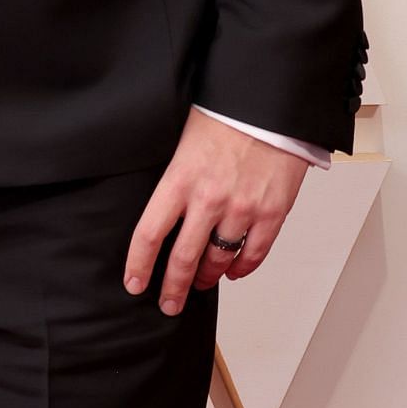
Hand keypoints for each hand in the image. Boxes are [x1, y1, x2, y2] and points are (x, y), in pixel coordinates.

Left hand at [125, 108, 310, 313]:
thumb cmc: (224, 117)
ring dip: (207, 278)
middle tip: (167, 303)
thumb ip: (173, 181)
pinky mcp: (272, 212)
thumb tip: (162, 213)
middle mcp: (209, 199)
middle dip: (172, 288)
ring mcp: (242, 208)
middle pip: (183, 258)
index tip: (134, 284)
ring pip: (218, 260)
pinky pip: (254, 252)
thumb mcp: (182, 144)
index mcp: (179, 180)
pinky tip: (233, 272)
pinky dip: (242, 268)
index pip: (150, 234)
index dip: (139, 265)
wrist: (269, 104)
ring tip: (200, 284)